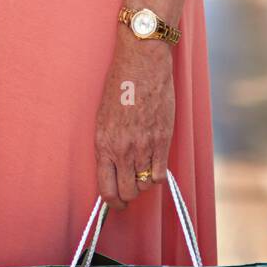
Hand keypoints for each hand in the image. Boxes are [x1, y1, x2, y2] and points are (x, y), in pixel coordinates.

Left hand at [94, 28, 174, 210]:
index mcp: (103, 143)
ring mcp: (144, 145)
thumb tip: (113, 167)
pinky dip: (156, 175)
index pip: (106, 189)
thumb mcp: (103, 117)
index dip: (112, 203)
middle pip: (127, 192)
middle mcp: (123, 149)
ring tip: (141, 174)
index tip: (116, 203)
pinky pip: (160, 173)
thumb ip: (108, 144)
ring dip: (142, 184)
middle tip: (130, 192)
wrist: (141, 62)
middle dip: (128, 196)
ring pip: (144, 185)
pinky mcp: (163, 139)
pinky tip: (153, 166)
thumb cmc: (120, 85)